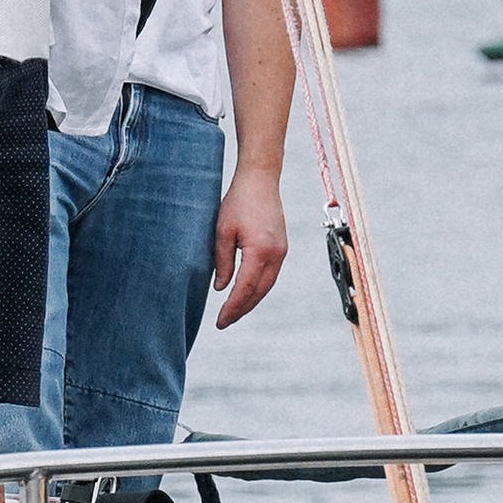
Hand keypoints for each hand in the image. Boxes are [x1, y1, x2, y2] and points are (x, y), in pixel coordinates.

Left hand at [212, 160, 287, 329]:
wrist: (260, 180)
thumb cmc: (238, 202)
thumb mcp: (222, 231)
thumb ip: (222, 261)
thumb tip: (221, 288)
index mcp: (260, 251)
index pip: (244, 288)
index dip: (232, 308)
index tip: (220, 321)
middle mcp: (275, 254)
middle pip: (259, 292)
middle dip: (242, 309)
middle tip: (224, 322)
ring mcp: (281, 251)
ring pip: (266, 286)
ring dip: (251, 301)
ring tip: (233, 312)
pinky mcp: (282, 247)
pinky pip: (270, 275)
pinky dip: (258, 288)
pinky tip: (246, 293)